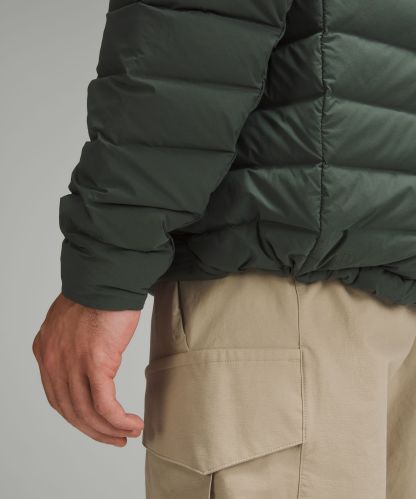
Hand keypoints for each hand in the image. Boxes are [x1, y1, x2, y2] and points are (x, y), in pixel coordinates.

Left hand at [32, 293, 143, 446]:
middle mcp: (53, 361)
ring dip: (109, 430)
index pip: (57, 397)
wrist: (107, 277)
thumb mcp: (71, 320)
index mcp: (45, 351)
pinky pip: (105, 405)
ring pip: (87, 413)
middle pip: (70, 411)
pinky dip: (118, 420)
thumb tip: (85, 356)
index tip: (96, 425)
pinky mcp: (94, 363)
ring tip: (128, 433)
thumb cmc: (96, 293)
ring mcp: (71, 364)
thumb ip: (70, 341)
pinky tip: (132, 424)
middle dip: (94, 430)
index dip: (78, 418)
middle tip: (114, 439)